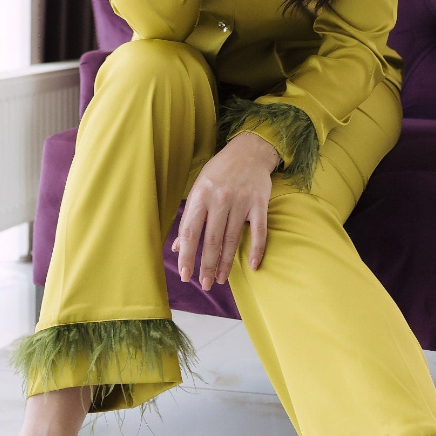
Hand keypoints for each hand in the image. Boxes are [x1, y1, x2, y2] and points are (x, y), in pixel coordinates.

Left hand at [172, 132, 279, 289]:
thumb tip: (176, 247)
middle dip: (207, 266)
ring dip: (226, 263)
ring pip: (232, 239)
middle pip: (211, 240)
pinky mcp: (259, 203)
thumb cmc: (219, 172)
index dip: (187, 257)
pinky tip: (252, 265)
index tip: (186, 276)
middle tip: (205, 284)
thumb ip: (189, 218)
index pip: (190, 233)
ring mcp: (241, 201)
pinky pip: (259, 231)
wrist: (249, 151)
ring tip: (221, 279)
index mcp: (200, 196)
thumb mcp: (198, 189)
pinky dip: (256, 249)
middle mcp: (220, 199)